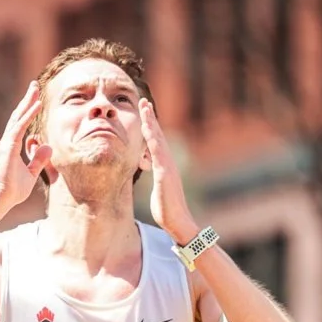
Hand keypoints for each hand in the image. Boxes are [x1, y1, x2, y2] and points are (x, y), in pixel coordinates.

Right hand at [0, 82, 52, 212]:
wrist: (3, 198)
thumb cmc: (14, 190)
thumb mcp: (31, 173)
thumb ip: (38, 160)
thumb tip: (48, 146)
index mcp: (11, 146)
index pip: (21, 123)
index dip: (28, 110)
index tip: (36, 98)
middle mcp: (7, 141)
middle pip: (18, 115)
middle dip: (27, 100)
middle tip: (34, 85)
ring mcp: (6, 143)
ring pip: (18, 117)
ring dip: (27, 101)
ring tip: (35, 88)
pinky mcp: (8, 146)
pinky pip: (20, 126)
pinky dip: (29, 115)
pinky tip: (37, 104)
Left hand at [139, 99, 199, 244]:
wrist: (178, 221)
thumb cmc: (166, 207)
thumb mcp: (157, 186)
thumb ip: (154, 173)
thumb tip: (146, 165)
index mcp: (164, 165)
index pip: (155, 141)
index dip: (149, 126)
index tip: (143, 111)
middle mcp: (167, 162)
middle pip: (158, 135)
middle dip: (150, 117)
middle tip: (143, 100)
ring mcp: (167, 167)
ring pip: (158, 140)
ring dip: (151, 123)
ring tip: (144, 108)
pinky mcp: (165, 174)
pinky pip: (158, 154)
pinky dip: (153, 141)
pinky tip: (147, 130)